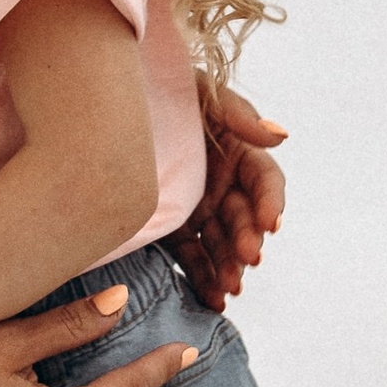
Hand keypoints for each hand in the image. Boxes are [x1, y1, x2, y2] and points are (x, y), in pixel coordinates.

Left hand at [171, 85, 286, 307]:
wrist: (106, 103)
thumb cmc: (159, 86)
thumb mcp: (200, 91)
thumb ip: (239, 113)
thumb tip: (280, 134)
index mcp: (237, 151)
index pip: (264, 179)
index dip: (272, 201)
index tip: (272, 223)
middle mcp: (223, 183)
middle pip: (244, 217)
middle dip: (248, 238)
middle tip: (247, 257)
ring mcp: (199, 208)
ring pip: (221, 243)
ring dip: (230, 267)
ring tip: (231, 288)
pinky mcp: (173, 228)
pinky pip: (192, 257)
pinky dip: (204, 279)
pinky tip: (214, 300)